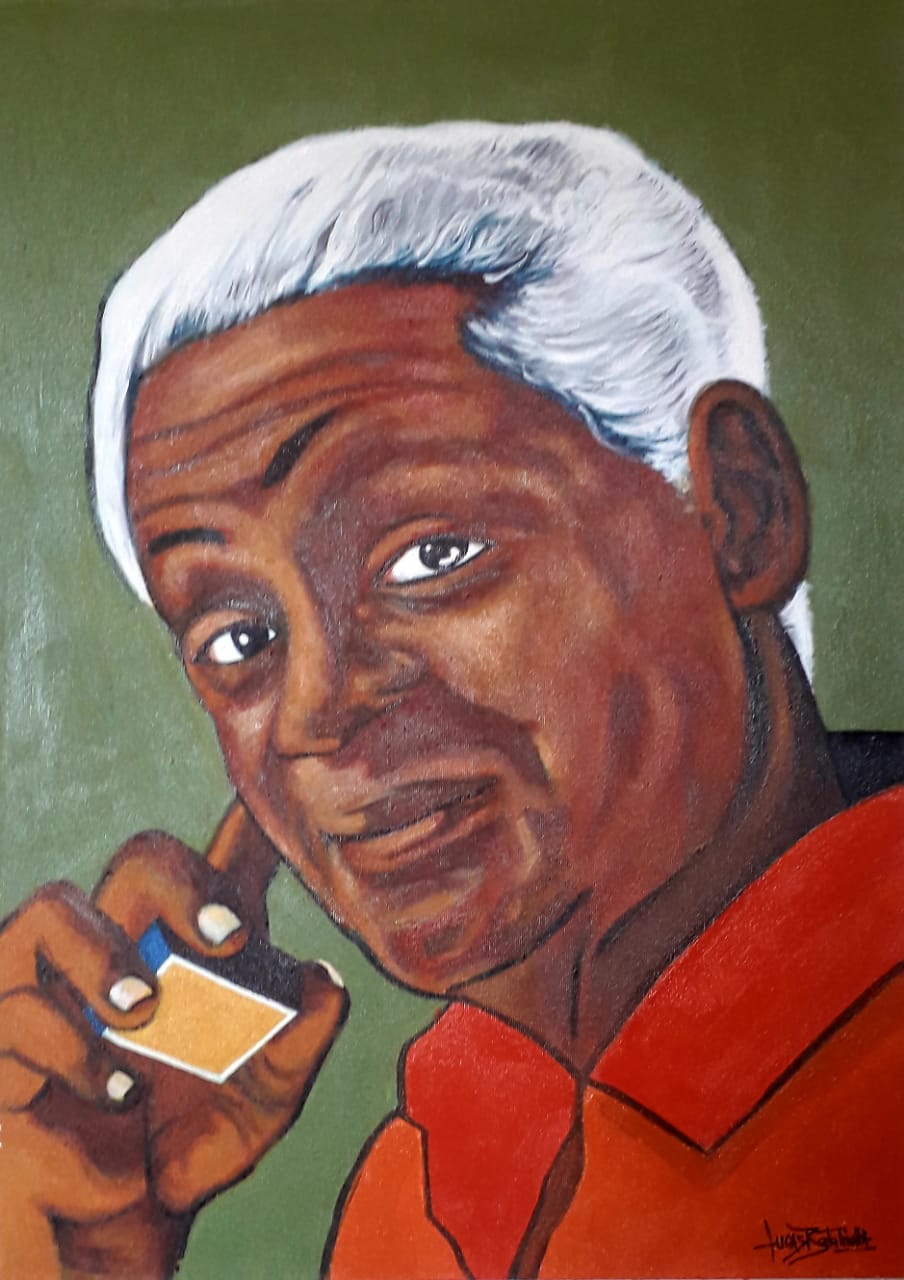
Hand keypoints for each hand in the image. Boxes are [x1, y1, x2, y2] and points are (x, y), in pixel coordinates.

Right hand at [0, 804, 348, 1278]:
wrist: (121, 1222)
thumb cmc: (193, 1140)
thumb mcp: (263, 1105)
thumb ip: (298, 1048)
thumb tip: (325, 983)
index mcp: (199, 949)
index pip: (225, 865)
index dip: (247, 828)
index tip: (269, 804)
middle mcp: (130, 945)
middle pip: (142, 858)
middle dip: (181, 880)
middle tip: (226, 940)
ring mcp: (61, 985)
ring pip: (53, 908)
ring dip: (100, 953)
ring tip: (145, 1008)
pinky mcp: (9, 1038)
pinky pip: (17, 1009)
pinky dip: (68, 1045)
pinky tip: (115, 1090)